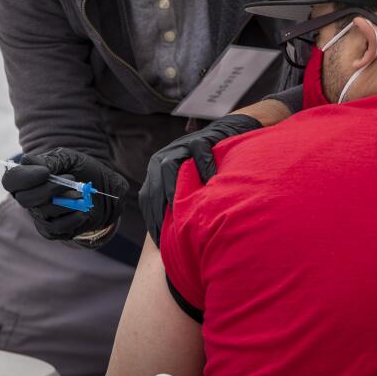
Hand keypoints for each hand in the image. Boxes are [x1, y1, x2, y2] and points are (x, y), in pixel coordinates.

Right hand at [1, 148, 128, 241]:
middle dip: (50, 189)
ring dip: (67, 202)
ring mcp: (39, 216)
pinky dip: (74, 217)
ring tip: (82, 194)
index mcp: (28, 177)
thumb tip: (26, 161)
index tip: (46, 172)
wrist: (105, 191)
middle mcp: (29, 198)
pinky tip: (83, 210)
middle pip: (25, 199)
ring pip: (43, 213)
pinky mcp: (52, 231)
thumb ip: (50, 161)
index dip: (24, 177)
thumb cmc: (83, 171)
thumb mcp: (70, 159)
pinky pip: (57, 228)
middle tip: (72, 179)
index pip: (10, 180)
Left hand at [139, 114, 262, 245]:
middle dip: (160, 210)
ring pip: (169, 168)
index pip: (148, 199)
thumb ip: (181, 204)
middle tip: (171, 234)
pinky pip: (198, 152)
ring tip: (183, 212)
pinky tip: (210, 182)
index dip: (153, 220)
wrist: (229, 133)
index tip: (160, 242)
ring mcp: (180, 147)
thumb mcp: (191, 185)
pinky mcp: (200, 138)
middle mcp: (163, 159)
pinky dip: (203, 167)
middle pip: (155, 186)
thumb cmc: (209, 167)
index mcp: (157, 172)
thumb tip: (176, 240)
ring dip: (174, 190)